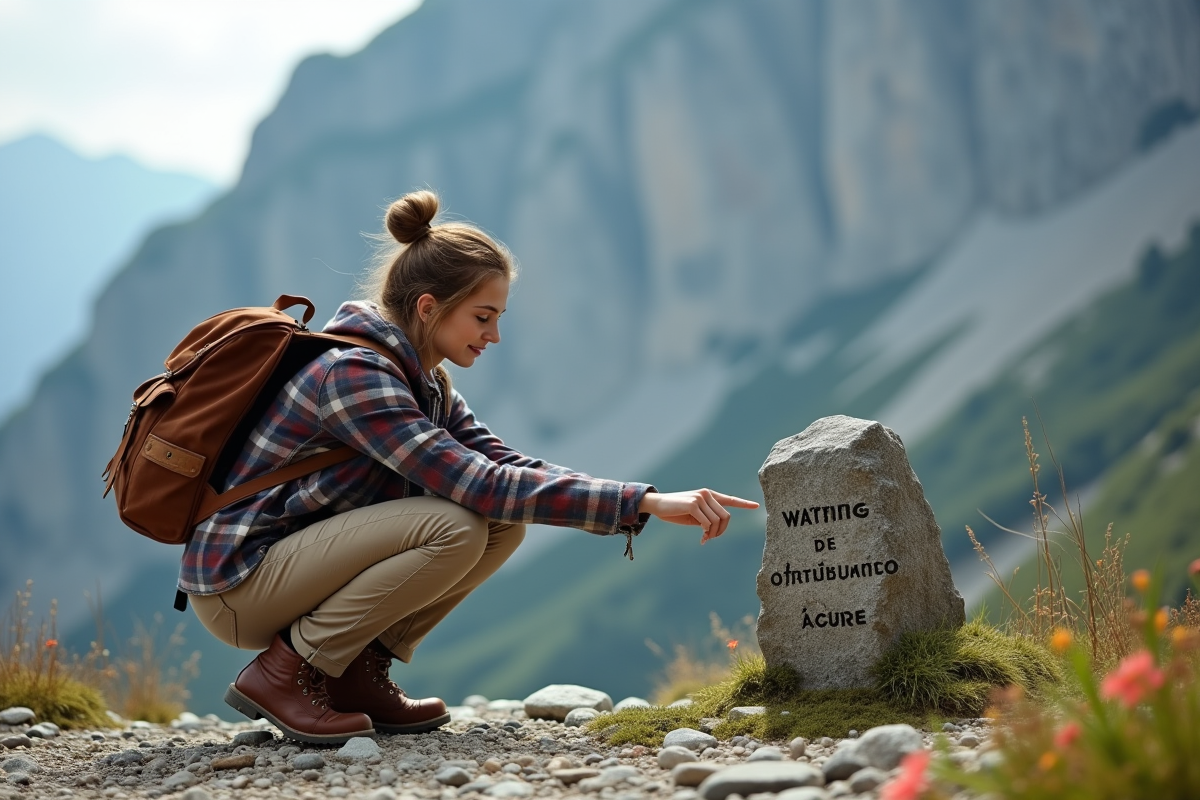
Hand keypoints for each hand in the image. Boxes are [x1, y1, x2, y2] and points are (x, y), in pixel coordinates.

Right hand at [638, 489, 759, 543]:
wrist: (657, 504)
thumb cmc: (675, 511)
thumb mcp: (694, 516)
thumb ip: (706, 519)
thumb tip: (713, 531)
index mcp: (709, 495)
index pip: (730, 499)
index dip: (744, 504)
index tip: (756, 506)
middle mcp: (707, 494)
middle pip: (726, 516)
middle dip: (721, 531)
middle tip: (710, 539)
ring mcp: (700, 498)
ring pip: (717, 521)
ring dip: (712, 534)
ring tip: (704, 538)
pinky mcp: (693, 504)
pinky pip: (707, 522)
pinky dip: (706, 533)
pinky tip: (701, 538)